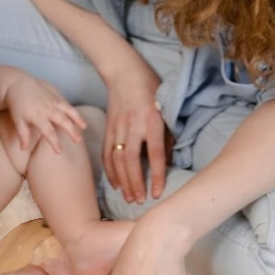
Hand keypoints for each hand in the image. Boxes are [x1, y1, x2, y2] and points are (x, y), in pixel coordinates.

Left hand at [6, 77, 85, 153]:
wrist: (17, 84)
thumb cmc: (16, 104)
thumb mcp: (17, 120)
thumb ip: (22, 134)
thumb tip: (23, 149)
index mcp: (37, 116)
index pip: (48, 132)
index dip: (55, 142)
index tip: (60, 152)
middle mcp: (47, 108)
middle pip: (62, 120)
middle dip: (71, 131)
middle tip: (78, 140)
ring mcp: (52, 100)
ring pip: (68, 109)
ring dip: (77, 118)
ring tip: (84, 127)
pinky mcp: (55, 95)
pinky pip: (66, 103)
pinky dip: (73, 110)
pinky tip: (78, 117)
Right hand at [103, 58, 166, 204]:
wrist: (125, 73)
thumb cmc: (152, 90)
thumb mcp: (166, 110)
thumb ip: (167, 136)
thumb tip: (166, 162)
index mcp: (151, 122)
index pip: (155, 155)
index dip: (156, 176)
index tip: (157, 193)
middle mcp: (133, 126)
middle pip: (132, 161)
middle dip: (135, 183)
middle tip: (139, 201)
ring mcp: (118, 128)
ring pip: (117, 159)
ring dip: (123, 181)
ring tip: (128, 197)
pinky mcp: (109, 128)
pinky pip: (107, 153)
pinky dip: (110, 170)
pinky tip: (116, 183)